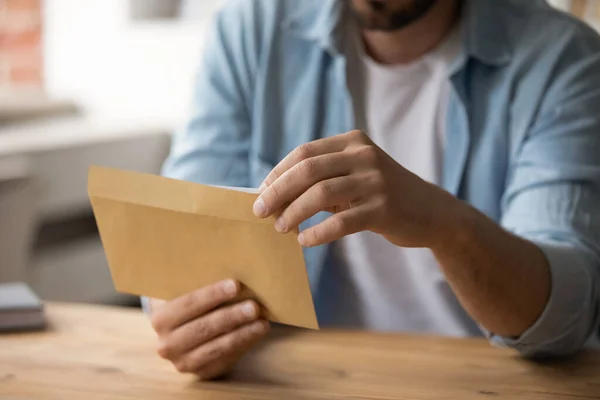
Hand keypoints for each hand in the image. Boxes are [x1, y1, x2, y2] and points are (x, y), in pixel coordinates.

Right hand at [150, 280, 269, 379]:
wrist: (183, 333)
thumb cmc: (191, 304)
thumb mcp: (185, 293)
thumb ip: (197, 284)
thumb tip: (230, 267)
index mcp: (161, 318)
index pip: (188, 304)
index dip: (212, 294)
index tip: (236, 285)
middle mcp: (167, 344)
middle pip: (203, 328)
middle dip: (231, 316)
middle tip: (254, 306)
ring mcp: (183, 362)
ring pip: (216, 347)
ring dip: (242, 333)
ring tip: (262, 322)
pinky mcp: (202, 372)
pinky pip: (225, 359)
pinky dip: (244, 344)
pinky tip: (257, 333)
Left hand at [253, 130, 458, 248]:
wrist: (432, 214)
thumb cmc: (382, 196)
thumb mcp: (355, 177)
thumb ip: (322, 180)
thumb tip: (273, 196)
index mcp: (353, 142)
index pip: (304, 153)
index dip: (278, 173)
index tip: (260, 192)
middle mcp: (364, 156)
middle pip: (308, 170)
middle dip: (278, 192)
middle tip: (259, 212)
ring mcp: (376, 181)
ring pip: (321, 194)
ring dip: (294, 213)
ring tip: (280, 228)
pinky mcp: (383, 208)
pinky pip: (341, 222)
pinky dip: (318, 232)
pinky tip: (305, 241)